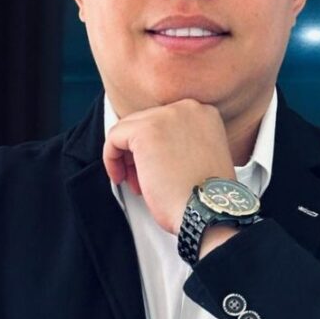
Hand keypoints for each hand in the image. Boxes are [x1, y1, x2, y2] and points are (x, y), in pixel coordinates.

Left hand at [102, 99, 235, 234]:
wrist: (208, 210)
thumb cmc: (206, 196)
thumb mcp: (201, 156)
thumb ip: (180, 142)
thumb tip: (150, 145)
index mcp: (203, 113)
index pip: (163, 121)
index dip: (153, 148)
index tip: (153, 168)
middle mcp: (187, 107)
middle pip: (145, 122)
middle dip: (137, 153)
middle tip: (140, 179)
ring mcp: (166, 116)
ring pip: (127, 128)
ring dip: (126, 157)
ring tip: (134, 183)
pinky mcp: (145, 130)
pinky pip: (114, 137)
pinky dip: (111, 158)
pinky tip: (120, 178)